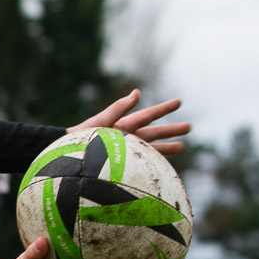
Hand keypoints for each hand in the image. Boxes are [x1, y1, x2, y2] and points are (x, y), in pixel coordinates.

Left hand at [69, 89, 189, 155]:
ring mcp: (126, 152)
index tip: (179, 102)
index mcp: (123, 125)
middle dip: (171, 130)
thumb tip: (137, 92)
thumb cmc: (81, 136)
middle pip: (154, 132)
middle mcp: (127, 138)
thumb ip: (119, 109)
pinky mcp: (124, 165)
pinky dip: (154, 164)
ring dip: (166, 147)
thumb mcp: (101, 121)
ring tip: (182, 146)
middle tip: (190, 126)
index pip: (148, 115)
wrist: (68, 157)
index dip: (164, 109)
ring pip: (151, 149)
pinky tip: (165, 166)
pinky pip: (143, 164)